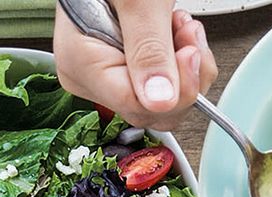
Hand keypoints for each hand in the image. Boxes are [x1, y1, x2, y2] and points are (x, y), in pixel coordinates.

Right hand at [53, 0, 217, 130]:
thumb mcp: (139, 1)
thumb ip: (149, 50)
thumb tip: (159, 101)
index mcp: (81, 65)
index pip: (136, 105)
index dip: (174, 88)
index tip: (190, 51)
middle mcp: (87, 77)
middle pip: (147, 109)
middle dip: (181, 77)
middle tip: (186, 34)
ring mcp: (103, 74)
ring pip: (157, 100)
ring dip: (181, 65)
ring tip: (178, 26)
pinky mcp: (120, 68)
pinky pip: (155, 86)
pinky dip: (175, 61)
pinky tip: (172, 33)